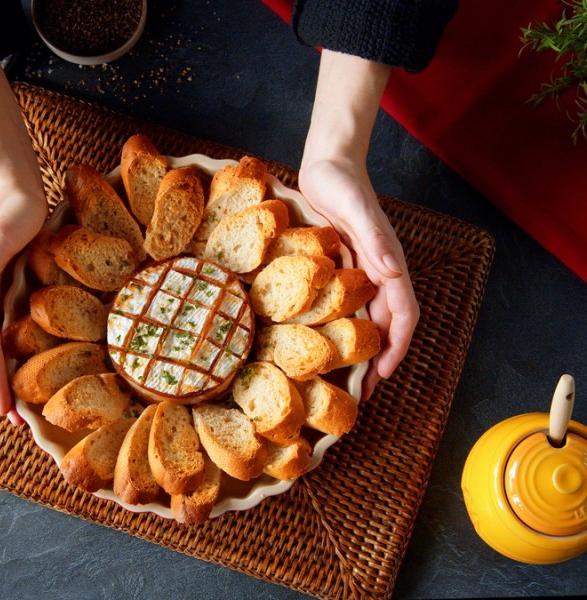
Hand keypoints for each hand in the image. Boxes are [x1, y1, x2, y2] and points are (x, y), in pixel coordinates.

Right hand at [0, 189, 46, 424]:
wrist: (16, 188)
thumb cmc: (10, 213)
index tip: (7, 413)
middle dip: (4, 386)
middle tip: (20, 423)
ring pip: (3, 342)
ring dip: (12, 371)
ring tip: (25, 402)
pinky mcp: (10, 286)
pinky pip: (14, 326)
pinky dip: (22, 348)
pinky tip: (33, 359)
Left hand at [301, 50, 418, 398]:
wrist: (328, 163)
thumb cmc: (342, 182)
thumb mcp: (357, 208)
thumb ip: (375, 239)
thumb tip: (393, 274)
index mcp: (386, 264)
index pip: (402, 315)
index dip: (396, 348)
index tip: (382, 376)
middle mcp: (376, 273)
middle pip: (382, 325)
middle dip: (375, 360)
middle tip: (357, 393)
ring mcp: (357, 272)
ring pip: (362, 319)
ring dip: (356, 349)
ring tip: (340, 378)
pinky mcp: (337, 268)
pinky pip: (342, 305)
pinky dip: (337, 327)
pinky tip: (318, 342)